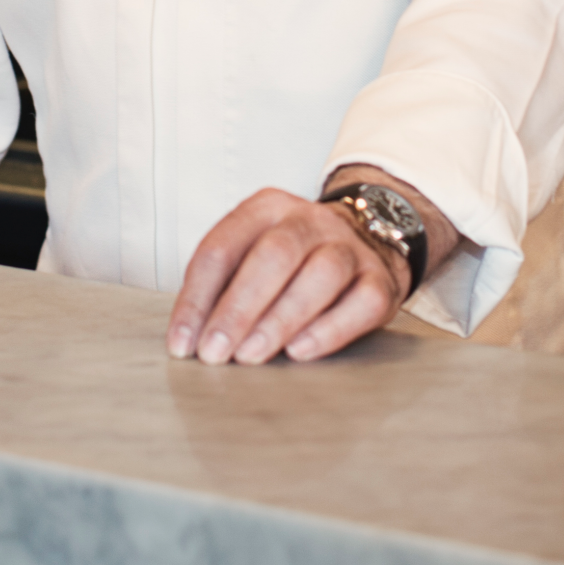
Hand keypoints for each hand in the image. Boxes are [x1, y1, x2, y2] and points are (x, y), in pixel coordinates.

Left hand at [167, 188, 409, 365]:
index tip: (182, 342)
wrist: (367, 239)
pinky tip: (300, 351)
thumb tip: (190, 338)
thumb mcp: (251, 253)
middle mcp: (310, 221)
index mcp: (267, 208)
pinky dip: (329, 329)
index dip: (197, 297)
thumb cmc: (293, 259)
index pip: (222, 247)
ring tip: (251, 355)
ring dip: (280, 319)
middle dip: (238, 308)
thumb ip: (222, 286)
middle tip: (215, 352)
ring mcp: (350, 248)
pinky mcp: (380, 280)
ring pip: (321, 274)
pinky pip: (361, 302)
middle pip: (274, 255)